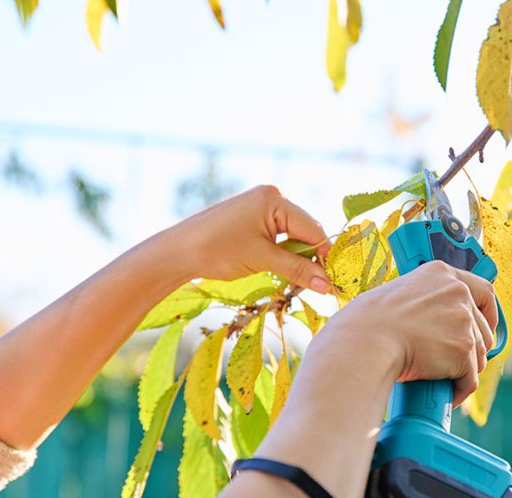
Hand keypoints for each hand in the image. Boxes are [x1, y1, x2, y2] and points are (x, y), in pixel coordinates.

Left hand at [169, 185, 331, 292]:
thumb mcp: (262, 260)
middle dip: (311, 259)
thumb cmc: (216, 251)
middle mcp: (271, 197)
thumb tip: (327, 285)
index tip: (334, 281)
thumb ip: (297, 270)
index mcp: (274, 199)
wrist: (177, 252)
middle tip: (318, 287)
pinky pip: (279, 236)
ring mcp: (261, 207)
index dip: (324, 256)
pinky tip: (284, 271)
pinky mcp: (252, 218)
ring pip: (293, 236)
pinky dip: (284, 254)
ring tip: (298, 282)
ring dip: (298, 259)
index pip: (312, 229)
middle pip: (305, 231)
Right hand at [321, 261, 498, 403]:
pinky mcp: (463, 350)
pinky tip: (447, 394)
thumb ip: (424, 302)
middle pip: (483, 328)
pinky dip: (460, 390)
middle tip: (458, 362)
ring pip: (478, 355)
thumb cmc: (368, 324)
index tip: (485, 327)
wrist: (364, 342)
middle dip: (474, 348)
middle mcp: (458, 292)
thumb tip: (433, 324)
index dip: (489, 314)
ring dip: (464, 370)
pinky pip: (470, 379)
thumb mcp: (399, 296)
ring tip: (443, 379)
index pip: (484, 290)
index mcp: (441, 274)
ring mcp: (463, 321)